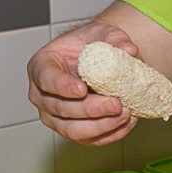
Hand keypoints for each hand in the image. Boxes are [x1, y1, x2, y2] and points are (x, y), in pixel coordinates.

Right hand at [28, 21, 138, 145]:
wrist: (96, 61)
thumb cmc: (90, 45)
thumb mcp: (101, 33)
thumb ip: (114, 38)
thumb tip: (129, 49)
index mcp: (41, 67)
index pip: (46, 79)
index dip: (62, 86)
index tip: (82, 89)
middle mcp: (42, 95)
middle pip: (60, 109)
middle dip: (89, 109)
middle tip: (115, 104)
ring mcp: (55, 117)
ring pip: (72, 130)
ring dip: (100, 126)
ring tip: (124, 114)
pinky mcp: (72, 131)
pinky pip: (89, 139)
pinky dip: (110, 134)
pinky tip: (127, 122)